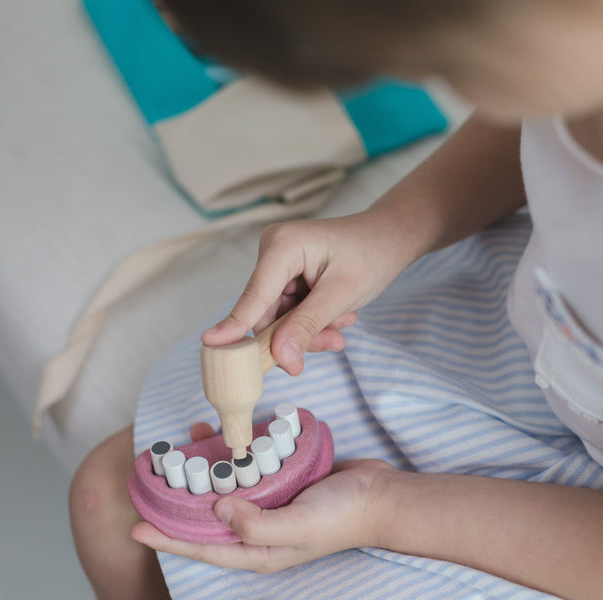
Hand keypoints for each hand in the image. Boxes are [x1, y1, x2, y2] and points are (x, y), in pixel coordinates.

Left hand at [131, 423, 397, 571]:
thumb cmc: (342, 517)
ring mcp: (270, 505)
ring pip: (224, 490)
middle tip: (153, 478)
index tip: (136, 526)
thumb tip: (216, 509)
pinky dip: (232, 454)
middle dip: (178, 501)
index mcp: (258, 551)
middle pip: (207, 520)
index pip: (203, 549)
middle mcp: (258, 530)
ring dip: (204, 469)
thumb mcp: (297, 527)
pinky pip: (247, 469)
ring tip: (185, 444)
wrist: (381, 495)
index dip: (168, 539)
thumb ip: (256, 524)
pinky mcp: (282, 482)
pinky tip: (222, 435)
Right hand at [201, 211, 420, 374]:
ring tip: (343, 324)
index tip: (211, 345)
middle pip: (266, 314)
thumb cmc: (373, 254)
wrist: (392, 238)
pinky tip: (339, 316)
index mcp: (283, 245)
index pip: (255, 296)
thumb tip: (279, 357)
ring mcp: (279, 266)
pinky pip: (291, 315)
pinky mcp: (288, 278)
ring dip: (311, 331)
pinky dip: (313, 323)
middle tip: (334, 342)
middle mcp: (273, 253)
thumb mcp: (342, 295)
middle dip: (298, 335)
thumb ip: (308, 325)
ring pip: (280, 320)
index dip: (235, 325)